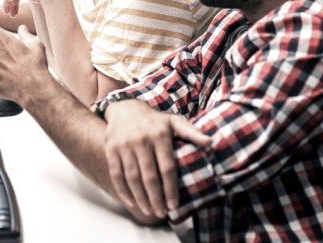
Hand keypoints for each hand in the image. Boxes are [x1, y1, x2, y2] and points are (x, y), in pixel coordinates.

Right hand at [103, 99, 207, 218]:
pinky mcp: (111, 149)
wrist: (125, 108)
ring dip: (141, 198)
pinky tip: (132, 202)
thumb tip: (210, 142)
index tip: (174, 205)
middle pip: (149, 176)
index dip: (170, 189)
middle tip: (161, 213)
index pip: (167, 168)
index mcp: (159, 135)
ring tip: (149, 210)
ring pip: (132, 178)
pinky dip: (123, 191)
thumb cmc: (154, 121)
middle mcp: (141, 140)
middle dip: (156, 198)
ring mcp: (124, 145)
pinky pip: (116, 174)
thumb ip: (191, 133)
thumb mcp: (174, 122)